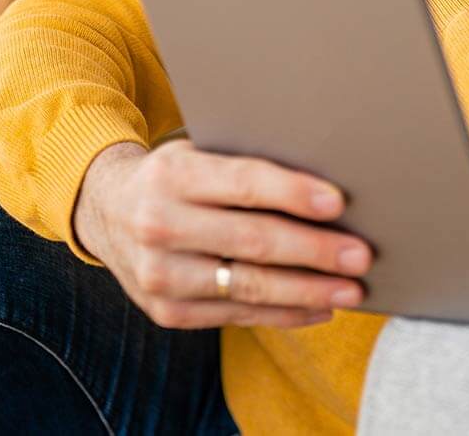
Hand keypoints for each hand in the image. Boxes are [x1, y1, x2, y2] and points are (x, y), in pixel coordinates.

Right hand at [73, 139, 371, 330]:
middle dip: (314, 251)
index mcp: (173, 175)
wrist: (107, 208)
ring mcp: (159, 274)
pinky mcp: (166, 311)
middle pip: (252, 241)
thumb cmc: (179, 173)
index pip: (244, 184)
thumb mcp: (199, 151)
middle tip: (361, 255)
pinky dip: (284, 313)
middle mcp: (159, 225)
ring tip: (351, 289)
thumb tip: (325, 179)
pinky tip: (319, 307)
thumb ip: (246, 163)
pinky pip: (236, 316)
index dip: (293, 193)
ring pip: (248, 287)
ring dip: (307, 291)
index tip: (338, 203)